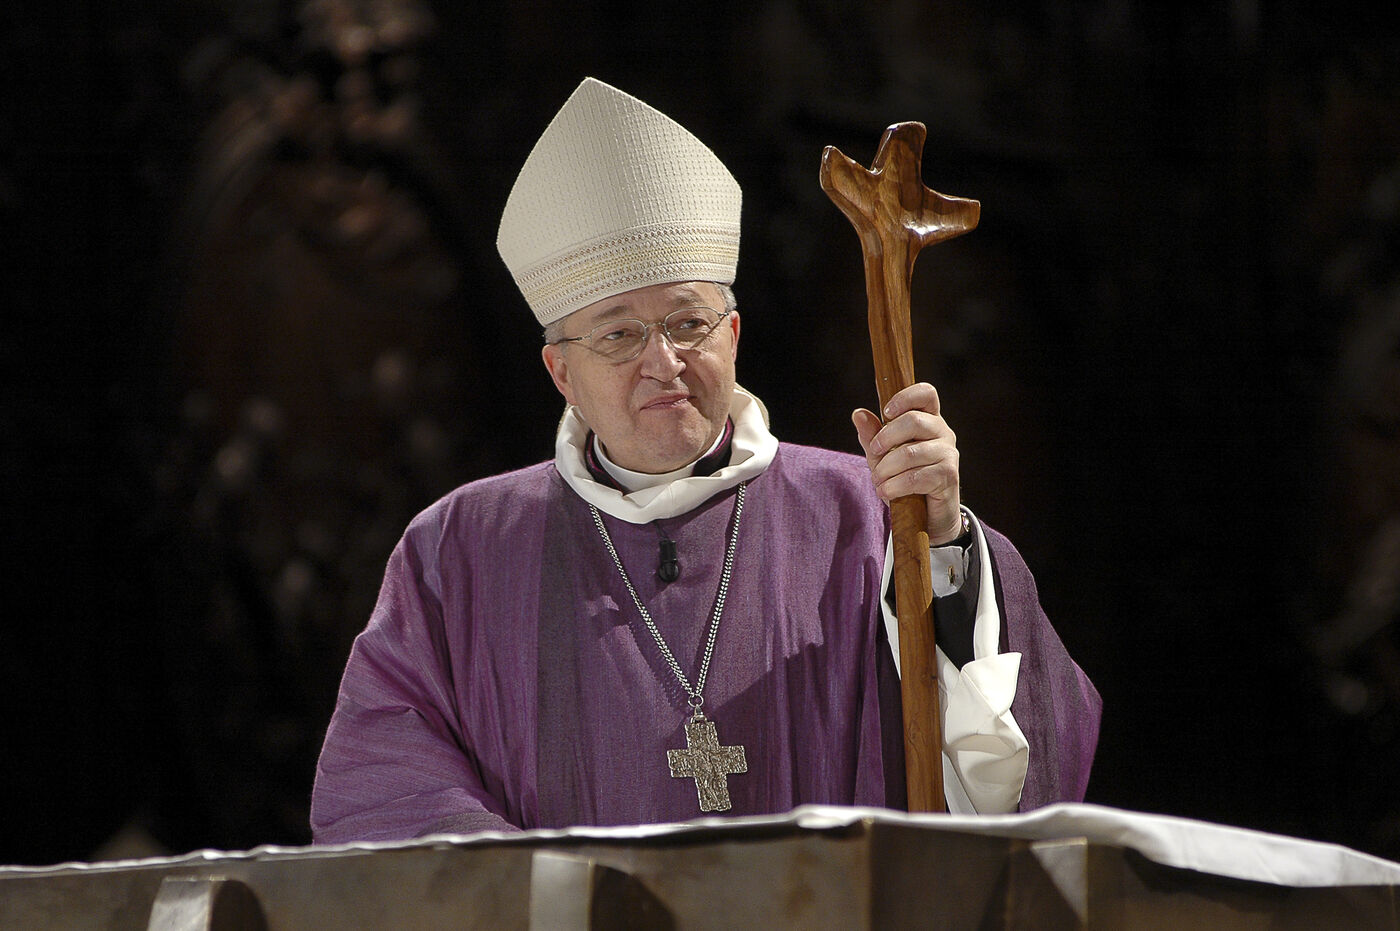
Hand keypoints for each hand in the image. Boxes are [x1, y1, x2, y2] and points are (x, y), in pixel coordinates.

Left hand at [852, 382, 962, 543]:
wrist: (926, 515)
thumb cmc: (904, 478)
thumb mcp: (882, 455)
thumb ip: (872, 435)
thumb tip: (858, 413)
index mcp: (928, 419)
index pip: (926, 393)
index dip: (904, 397)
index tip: (885, 412)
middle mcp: (943, 432)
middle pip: (914, 420)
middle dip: (885, 438)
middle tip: (874, 453)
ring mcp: (948, 454)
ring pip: (910, 453)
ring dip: (886, 469)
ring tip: (879, 481)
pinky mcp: (948, 476)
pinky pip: (915, 477)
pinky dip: (894, 486)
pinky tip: (887, 492)